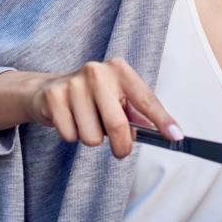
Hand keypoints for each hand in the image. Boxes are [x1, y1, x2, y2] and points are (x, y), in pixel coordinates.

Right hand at [26, 57, 179, 157]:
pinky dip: (73, 136)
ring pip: (92, 136)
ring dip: (92, 138)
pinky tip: (71, 120)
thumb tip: (162, 133)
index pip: (146, 100)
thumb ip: (138, 115)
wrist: (47, 90)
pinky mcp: (53, 97)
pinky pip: (71, 135)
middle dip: (121, 145)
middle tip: (121, 151)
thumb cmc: (92, 96)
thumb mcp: (118, 98)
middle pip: (117, 124)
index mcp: (120, 70)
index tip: (175, 136)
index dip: (162, 120)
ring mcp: (73, 83)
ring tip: (88, 123)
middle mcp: (97, 72)